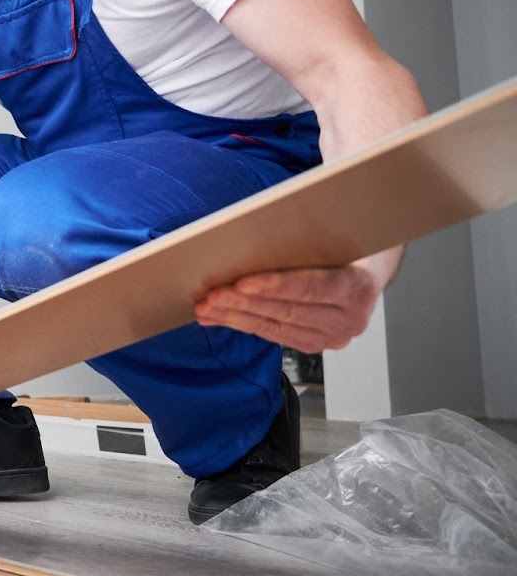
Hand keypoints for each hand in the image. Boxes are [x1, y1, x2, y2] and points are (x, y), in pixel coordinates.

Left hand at [194, 249, 398, 352]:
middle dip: (244, 304)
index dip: (275, 286)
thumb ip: (306, 239)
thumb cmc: (349, 245)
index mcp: (359, 287)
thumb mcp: (336, 233)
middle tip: (212, 295)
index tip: (242, 283)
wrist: (369, 267)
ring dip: (236, 317)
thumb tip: (257, 233)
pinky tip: (218, 317)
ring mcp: (333, 335)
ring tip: (206, 308)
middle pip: (288, 311)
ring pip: (276, 327)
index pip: (312, 288)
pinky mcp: (314, 343)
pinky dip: (243, 324)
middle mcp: (350, 318)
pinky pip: (273, 334)